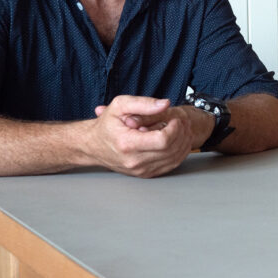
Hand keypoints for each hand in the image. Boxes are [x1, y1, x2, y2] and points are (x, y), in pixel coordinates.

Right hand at [85, 95, 212, 177]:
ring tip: (183, 130)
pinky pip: (170, 166)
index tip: (175, 119)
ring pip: (174, 159)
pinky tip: (179, 141)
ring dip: (184, 143)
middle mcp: (134, 161)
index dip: (175, 129)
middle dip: (182, 134)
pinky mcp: (145, 174)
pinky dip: (179, 153)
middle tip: (183, 122)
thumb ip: (143, 103)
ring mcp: (140, 170)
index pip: (163, 140)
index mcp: (128, 144)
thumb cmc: (106, 125)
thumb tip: (165, 104)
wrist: (93, 146)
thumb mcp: (120, 106)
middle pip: (171, 150)